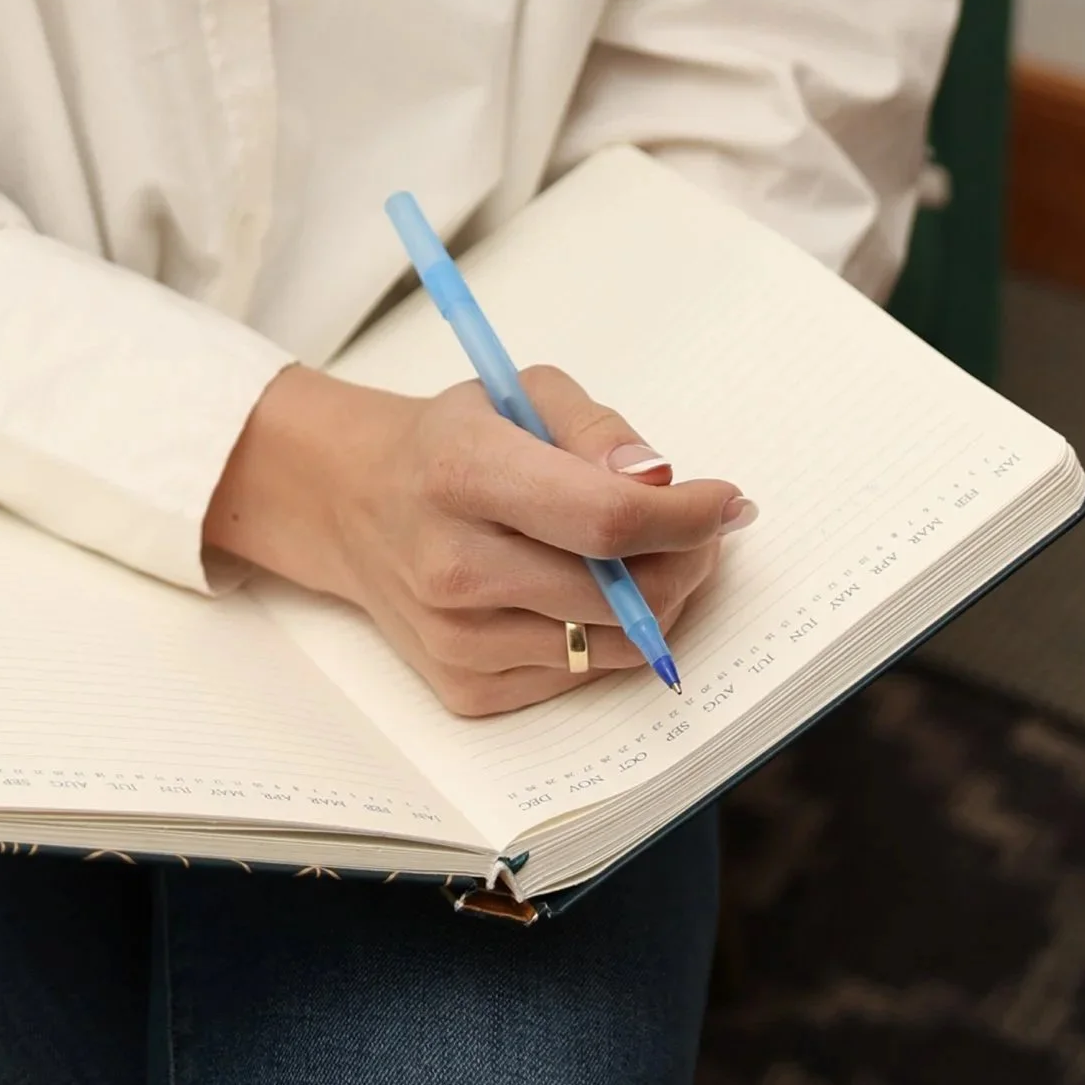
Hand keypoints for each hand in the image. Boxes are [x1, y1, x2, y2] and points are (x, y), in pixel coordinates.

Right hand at [204, 360, 748, 717]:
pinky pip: (578, 677)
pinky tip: (587, 592)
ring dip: (658, 604)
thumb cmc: (453, 441)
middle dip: (687, 560)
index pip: (602, 519)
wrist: (354, 504)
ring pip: (610, 647)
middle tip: (700, 527)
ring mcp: (455, 639)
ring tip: (650, 556)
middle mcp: (452, 565)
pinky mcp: (464, 690)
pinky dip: (605, 638)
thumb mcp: (519, 394)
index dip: (685, 517)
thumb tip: (662, 480)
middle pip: (619, 596)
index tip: (730, 500)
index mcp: (463, 473)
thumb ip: (597, 428)